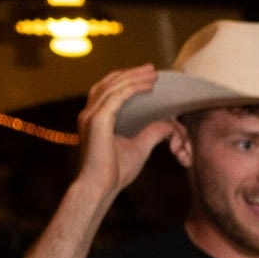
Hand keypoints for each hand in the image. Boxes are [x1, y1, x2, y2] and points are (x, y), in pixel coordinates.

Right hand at [75, 66, 176, 202]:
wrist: (99, 188)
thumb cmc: (114, 172)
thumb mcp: (140, 148)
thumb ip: (152, 132)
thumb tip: (169, 123)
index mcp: (96, 118)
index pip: (109, 91)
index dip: (127, 80)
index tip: (147, 77)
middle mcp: (89, 113)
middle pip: (110, 84)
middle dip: (131, 74)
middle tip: (152, 70)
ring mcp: (90, 115)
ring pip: (113, 86)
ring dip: (134, 78)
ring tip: (153, 75)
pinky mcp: (97, 120)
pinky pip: (116, 97)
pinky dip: (132, 88)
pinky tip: (147, 86)